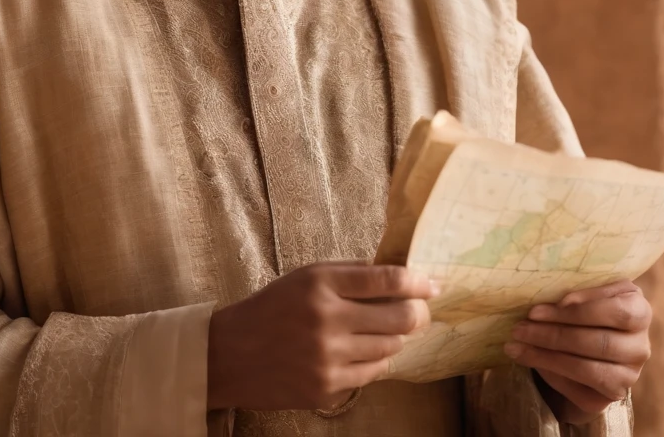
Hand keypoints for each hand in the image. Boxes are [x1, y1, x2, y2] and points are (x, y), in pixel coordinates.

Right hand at [207, 262, 435, 411]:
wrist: (231, 354)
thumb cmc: (273, 307)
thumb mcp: (306, 277)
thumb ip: (351, 274)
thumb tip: (399, 273)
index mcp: (320, 283)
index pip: (386, 279)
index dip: (417, 281)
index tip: (432, 284)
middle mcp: (326, 320)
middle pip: (399, 318)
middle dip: (418, 313)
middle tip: (421, 310)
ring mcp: (328, 359)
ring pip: (390, 348)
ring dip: (396, 337)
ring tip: (388, 329)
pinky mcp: (327, 389)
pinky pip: (373, 374)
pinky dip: (377, 360)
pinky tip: (367, 351)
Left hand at [505, 280, 650, 424]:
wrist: (589, 341)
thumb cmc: (586, 306)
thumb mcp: (587, 292)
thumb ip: (579, 293)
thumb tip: (559, 301)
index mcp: (639, 312)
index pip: (616, 312)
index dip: (578, 311)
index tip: (537, 310)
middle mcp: (640, 347)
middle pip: (598, 342)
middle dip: (552, 335)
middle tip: (518, 328)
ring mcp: (629, 376)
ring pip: (587, 369)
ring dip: (546, 356)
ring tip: (516, 345)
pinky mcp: (612, 396)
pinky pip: (580, 390)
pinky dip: (552, 374)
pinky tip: (530, 360)